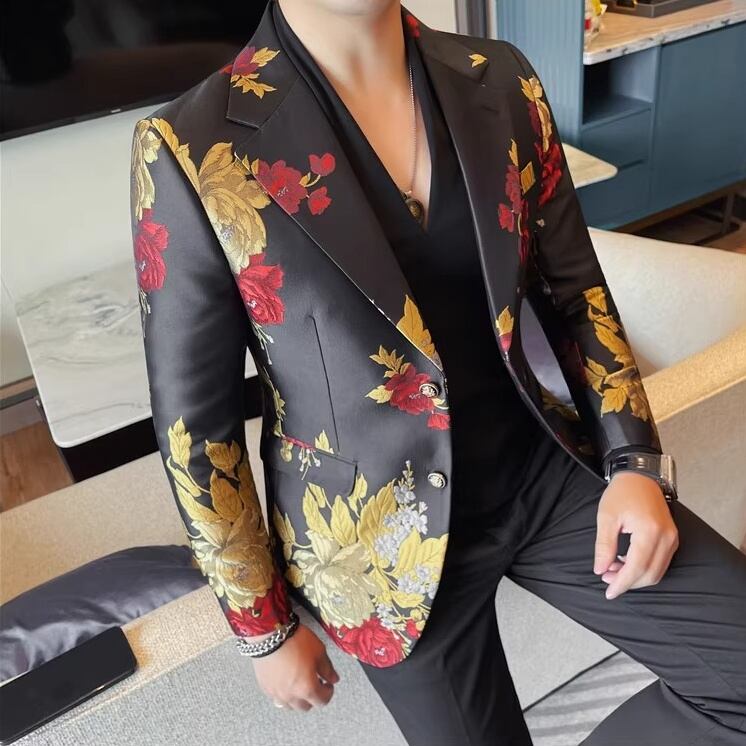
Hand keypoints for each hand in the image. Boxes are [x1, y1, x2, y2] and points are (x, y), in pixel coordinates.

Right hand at [249, 623, 339, 710]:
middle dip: (313, 697)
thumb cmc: (294, 640)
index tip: (328, 684)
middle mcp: (291, 695)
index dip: (328, 692)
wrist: (270, 634)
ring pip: (290, 705)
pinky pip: (277, 698)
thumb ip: (328, 669)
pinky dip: (284, 693)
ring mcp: (276, 693)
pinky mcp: (265, 687)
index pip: (322, 701)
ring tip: (300, 683)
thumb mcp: (319, 651)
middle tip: (315, 683)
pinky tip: (287, 680)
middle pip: (306, 707)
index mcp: (307, 688)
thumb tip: (333, 678)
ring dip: (298, 698)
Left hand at [594, 471, 678, 599]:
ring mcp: (672, 538)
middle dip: (628, 582)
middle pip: (650, 574)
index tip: (609, 592)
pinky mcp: (672, 538)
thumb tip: (600, 570)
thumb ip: (604, 545)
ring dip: (635, 577)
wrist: (640, 476)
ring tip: (613, 570)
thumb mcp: (607, 517)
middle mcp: (666, 537)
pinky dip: (644, 568)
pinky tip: (625, 562)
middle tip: (606, 578)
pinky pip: (660, 562)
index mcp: (649, 531)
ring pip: (657, 571)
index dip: (622, 583)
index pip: (637, 567)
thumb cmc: (622, 493)